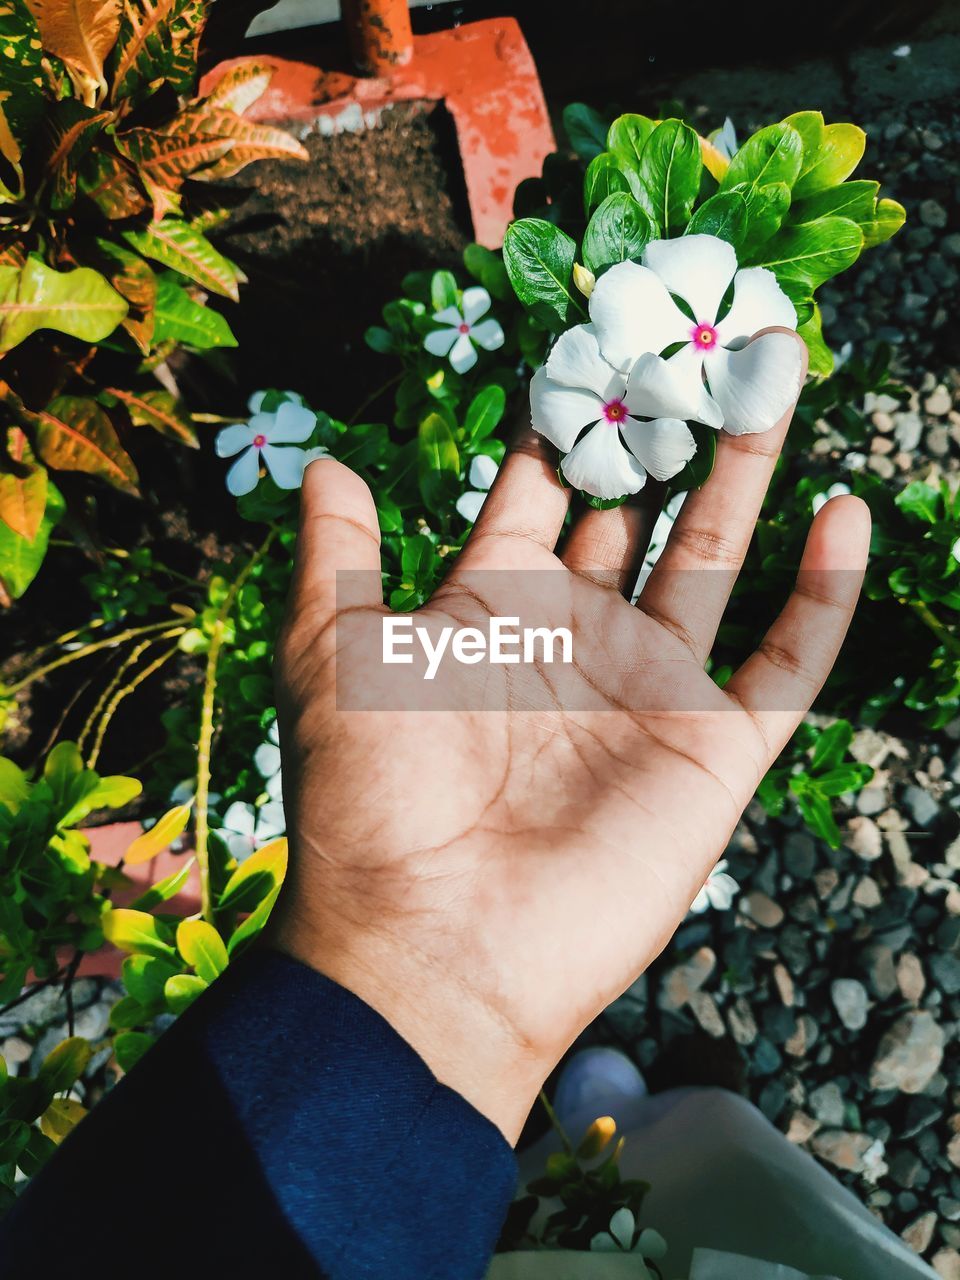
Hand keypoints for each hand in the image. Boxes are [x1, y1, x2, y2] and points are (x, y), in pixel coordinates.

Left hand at [270, 331, 869, 1141]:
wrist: (434, 942)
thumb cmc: (373, 798)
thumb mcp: (335, 655)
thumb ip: (336, 558)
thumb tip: (326, 464)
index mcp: (495, 606)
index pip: (545, 488)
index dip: (570, 415)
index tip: (600, 331)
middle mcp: (580, 635)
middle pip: (643, 509)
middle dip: (672, 425)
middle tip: (705, 332)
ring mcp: (653, 687)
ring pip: (719, 558)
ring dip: (752, 470)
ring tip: (781, 372)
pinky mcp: (714, 746)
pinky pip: (786, 660)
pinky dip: (823, 592)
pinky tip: (844, 511)